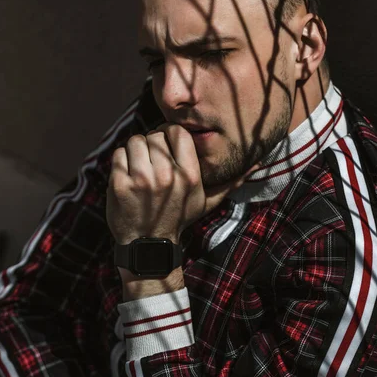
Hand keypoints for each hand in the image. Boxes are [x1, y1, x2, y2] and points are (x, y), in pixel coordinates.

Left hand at [107, 123, 252, 244]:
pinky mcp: (120, 185)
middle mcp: (167, 175)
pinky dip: (121, 161)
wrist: (149, 245)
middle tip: (152, 161)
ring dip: (136, 151)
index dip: (168, 134)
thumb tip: (257, 165)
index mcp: (190, 175)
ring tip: (140, 167)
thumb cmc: (178, 219)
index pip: (176, 131)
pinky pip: (119, 154)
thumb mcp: (207, 202)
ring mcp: (142, 180)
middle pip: (154, 135)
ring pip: (135, 141)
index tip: (166, 145)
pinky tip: (128, 176)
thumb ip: (230, 183)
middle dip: (151, 144)